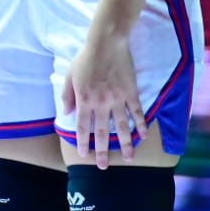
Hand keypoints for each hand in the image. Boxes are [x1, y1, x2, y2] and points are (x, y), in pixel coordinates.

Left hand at [61, 31, 147, 169]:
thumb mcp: (70, 75)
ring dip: (124, 144)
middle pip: (101, 132)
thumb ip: (67, 95)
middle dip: (102, 151)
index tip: (84, 155)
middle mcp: (101, 103)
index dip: (83, 142)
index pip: (82, 127)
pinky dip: (141, 124)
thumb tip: (66, 112)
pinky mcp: (131, 93)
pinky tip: (143, 136)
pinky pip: (137, 112)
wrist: (106, 43)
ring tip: (128, 158)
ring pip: (122, 127)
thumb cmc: (85, 58)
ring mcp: (117, 99)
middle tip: (103, 167)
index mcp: (84, 100)